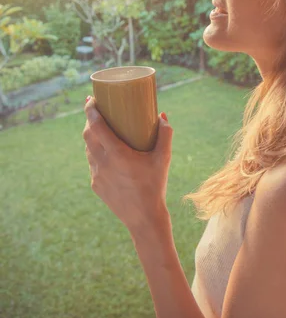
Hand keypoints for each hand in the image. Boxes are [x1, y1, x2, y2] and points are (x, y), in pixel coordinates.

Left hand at [83, 96, 172, 234]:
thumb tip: (162, 116)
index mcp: (117, 154)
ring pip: (88, 149)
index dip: (91, 110)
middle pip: (88, 135)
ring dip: (91, 136)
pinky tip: (104, 149)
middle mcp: (103, 163)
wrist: (144, 218)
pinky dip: (96, 152)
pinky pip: (92, 162)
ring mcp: (97, 175)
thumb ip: (165, 135)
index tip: (90, 99)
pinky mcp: (96, 184)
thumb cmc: (155, 186)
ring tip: (99, 126)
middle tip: (95, 108)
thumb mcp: (163, 159)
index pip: (96, 126)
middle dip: (89, 119)